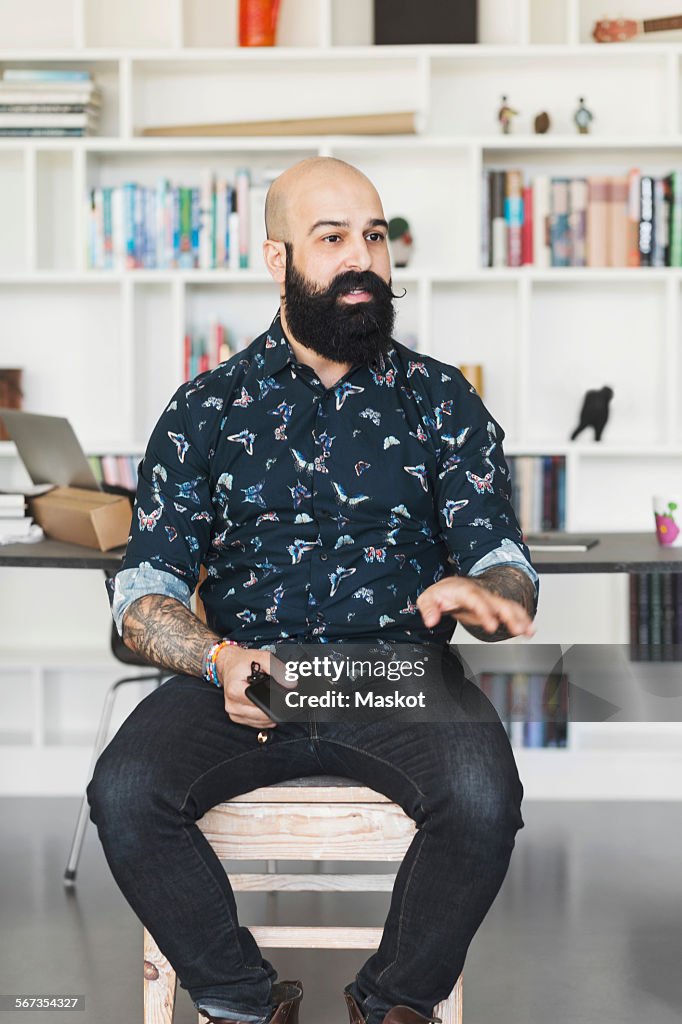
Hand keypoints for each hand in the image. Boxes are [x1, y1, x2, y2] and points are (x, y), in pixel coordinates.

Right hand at [215, 646, 280, 727]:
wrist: (229, 665)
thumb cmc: (242, 662)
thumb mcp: (262, 657)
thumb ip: (277, 669)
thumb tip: (291, 683)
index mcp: (235, 690)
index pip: (260, 704)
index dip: (273, 701)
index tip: (281, 696)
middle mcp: (232, 705)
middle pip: (262, 715)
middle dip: (273, 707)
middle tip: (277, 694)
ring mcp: (234, 713)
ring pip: (261, 722)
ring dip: (270, 713)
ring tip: (269, 698)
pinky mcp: (237, 718)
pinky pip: (256, 723)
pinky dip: (264, 717)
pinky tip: (266, 705)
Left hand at [417, 576, 535, 638]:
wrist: (451, 586)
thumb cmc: (442, 593)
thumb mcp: (428, 597)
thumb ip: (428, 608)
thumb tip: (431, 620)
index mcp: (465, 591)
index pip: (476, 600)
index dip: (485, 612)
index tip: (491, 626)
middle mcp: (481, 594)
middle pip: (498, 602)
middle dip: (510, 616)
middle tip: (518, 630)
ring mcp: (490, 599)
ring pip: (508, 606)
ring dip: (520, 617)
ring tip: (529, 630)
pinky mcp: (495, 607)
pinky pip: (512, 611)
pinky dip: (523, 619)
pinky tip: (530, 630)